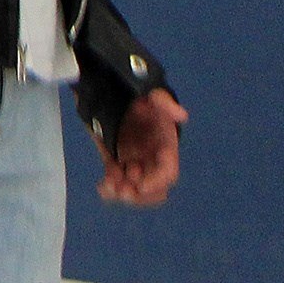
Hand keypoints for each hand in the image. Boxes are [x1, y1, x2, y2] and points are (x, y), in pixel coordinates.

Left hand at [97, 88, 186, 205]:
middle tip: (124, 191)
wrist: (113, 88)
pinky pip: (115, 180)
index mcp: (164, 145)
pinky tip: (102, 187)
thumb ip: (164, 102)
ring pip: (133, 188)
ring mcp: (133, 161)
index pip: (167, 171)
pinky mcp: (115, 160)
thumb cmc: (139, 92)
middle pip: (152, 188)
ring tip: (109, 187)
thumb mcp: (151, 93)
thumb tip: (181, 114)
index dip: (157, 181)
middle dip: (140, 194)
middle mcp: (151, 158)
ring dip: (124, 193)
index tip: (141, 186)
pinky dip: (110, 188)